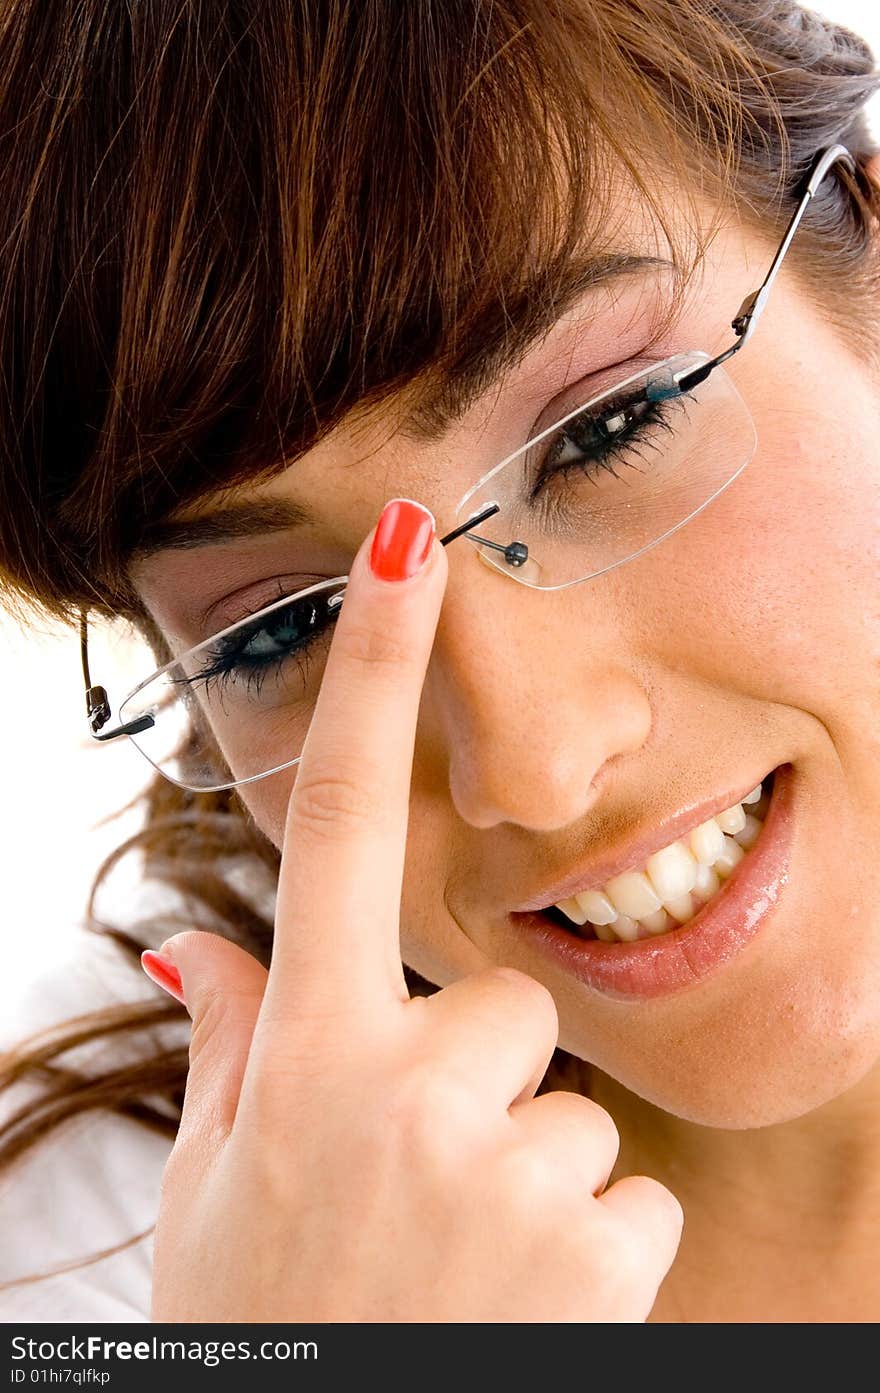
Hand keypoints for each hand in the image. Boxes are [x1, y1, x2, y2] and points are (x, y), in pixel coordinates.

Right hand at [146, 498, 682, 1321]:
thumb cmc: (264, 1319)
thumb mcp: (212, 1184)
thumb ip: (230, 1040)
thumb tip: (202, 940)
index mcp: (308, 1047)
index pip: (345, 811)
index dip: (374, 669)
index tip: (409, 550)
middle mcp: (409, 1082)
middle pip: (500, 997)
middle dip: (474, 1074)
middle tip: (417, 1180)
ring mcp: (509, 1161)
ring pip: (565, 1102)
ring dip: (525, 1166)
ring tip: (459, 1256)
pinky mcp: (602, 1241)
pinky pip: (622, 1190)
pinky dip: (583, 1241)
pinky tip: (518, 1300)